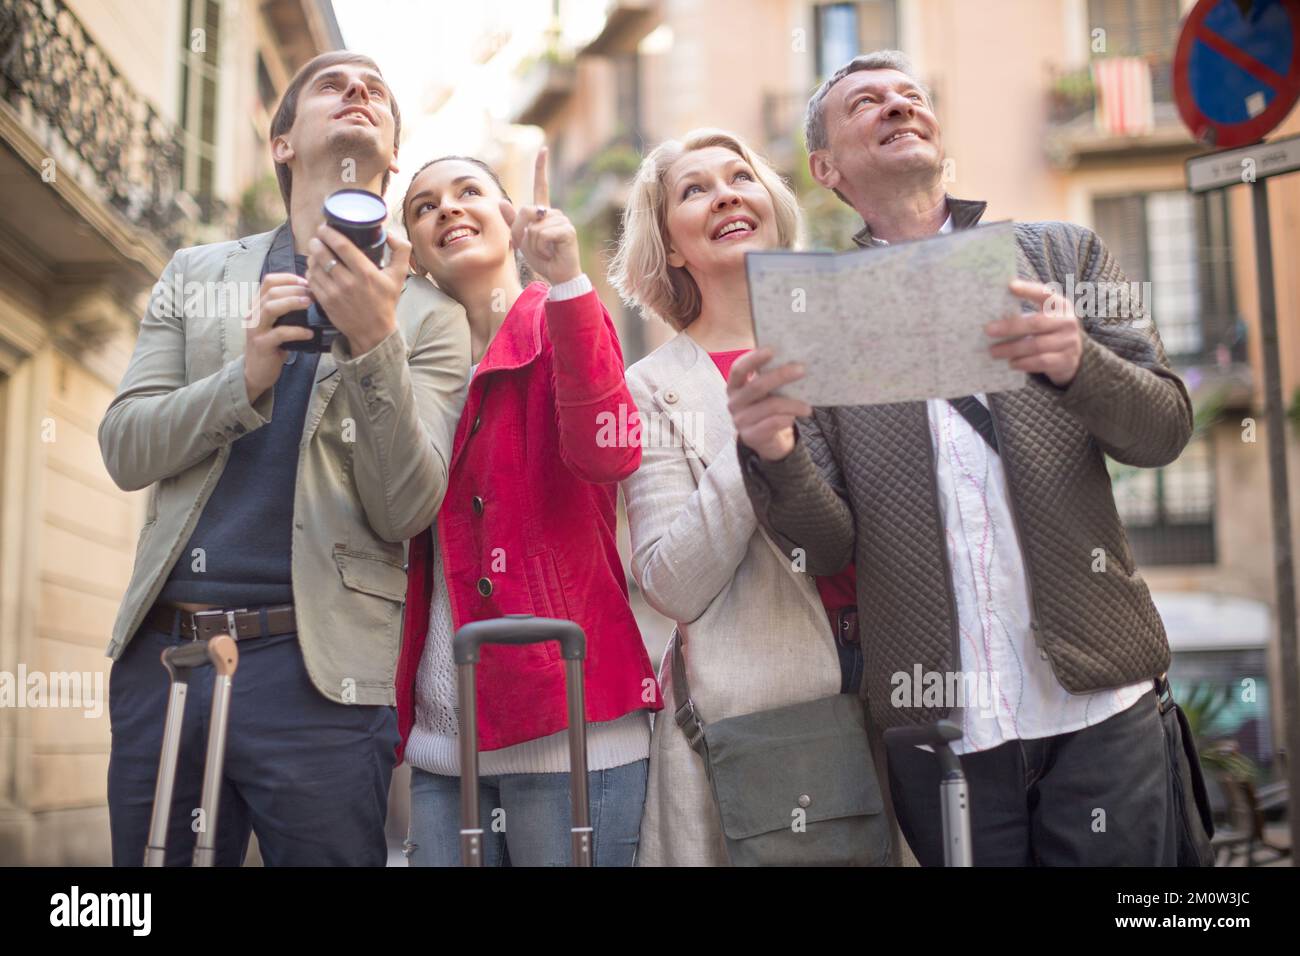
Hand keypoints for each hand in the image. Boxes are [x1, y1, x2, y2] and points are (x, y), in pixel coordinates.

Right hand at [243, 272, 315, 403]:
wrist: (257, 371)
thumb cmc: (272, 345)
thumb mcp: (278, 323)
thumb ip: (287, 310)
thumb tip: (312, 296)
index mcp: (258, 305)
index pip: (269, 281)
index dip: (289, 278)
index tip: (307, 282)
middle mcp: (253, 313)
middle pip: (271, 291)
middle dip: (294, 289)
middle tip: (313, 293)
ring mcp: (256, 329)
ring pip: (271, 307)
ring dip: (292, 303)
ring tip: (310, 303)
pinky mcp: (262, 344)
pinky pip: (279, 333)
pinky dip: (297, 331)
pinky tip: (309, 333)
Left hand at [306, 225, 411, 354]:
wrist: (374, 333)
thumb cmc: (386, 302)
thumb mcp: (399, 276)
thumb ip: (401, 250)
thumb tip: (388, 232)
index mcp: (366, 272)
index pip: (341, 245)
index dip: (329, 232)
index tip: (325, 227)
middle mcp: (348, 282)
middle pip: (324, 253)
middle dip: (317, 241)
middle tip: (317, 237)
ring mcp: (334, 293)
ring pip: (315, 266)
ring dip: (312, 255)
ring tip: (316, 250)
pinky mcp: (325, 302)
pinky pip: (311, 280)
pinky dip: (310, 270)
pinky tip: (314, 267)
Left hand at [498, 146, 580, 285]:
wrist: (559, 276)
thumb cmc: (543, 259)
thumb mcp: (521, 240)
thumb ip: (512, 222)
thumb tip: (501, 201)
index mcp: (544, 212)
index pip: (542, 186)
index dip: (541, 167)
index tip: (543, 149)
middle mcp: (554, 213)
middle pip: (525, 211)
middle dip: (522, 233)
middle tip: (536, 248)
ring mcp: (562, 220)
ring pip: (533, 226)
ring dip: (533, 244)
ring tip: (546, 251)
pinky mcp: (567, 230)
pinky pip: (542, 234)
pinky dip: (542, 247)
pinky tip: (553, 252)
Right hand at [726, 347, 812, 461]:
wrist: (766, 440)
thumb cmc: (767, 408)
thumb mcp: (765, 392)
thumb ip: (770, 377)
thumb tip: (794, 358)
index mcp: (734, 386)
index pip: (739, 369)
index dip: (753, 359)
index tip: (772, 349)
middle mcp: (733, 402)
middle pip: (757, 386)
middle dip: (781, 376)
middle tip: (801, 369)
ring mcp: (740, 420)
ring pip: (770, 406)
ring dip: (792, 404)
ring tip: (807, 407)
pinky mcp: (750, 436)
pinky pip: (773, 423)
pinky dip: (787, 418)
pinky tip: (796, 417)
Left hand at [986, 279, 1082, 386]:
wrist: (1071, 356)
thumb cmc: (1048, 332)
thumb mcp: (1043, 317)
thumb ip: (1025, 313)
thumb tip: (991, 309)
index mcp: (1060, 305)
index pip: (1045, 294)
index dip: (1028, 289)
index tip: (1010, 286)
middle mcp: (1067, 322)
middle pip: (1036, 323)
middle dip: (1010, 327)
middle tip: (988, 330)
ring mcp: (1069, 342)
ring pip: (1036, 345)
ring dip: (1012, 349)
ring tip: (993, 352)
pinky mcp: (1066, 361)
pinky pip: (1042, 362)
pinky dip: (1024, 363)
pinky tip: (1011, 363)